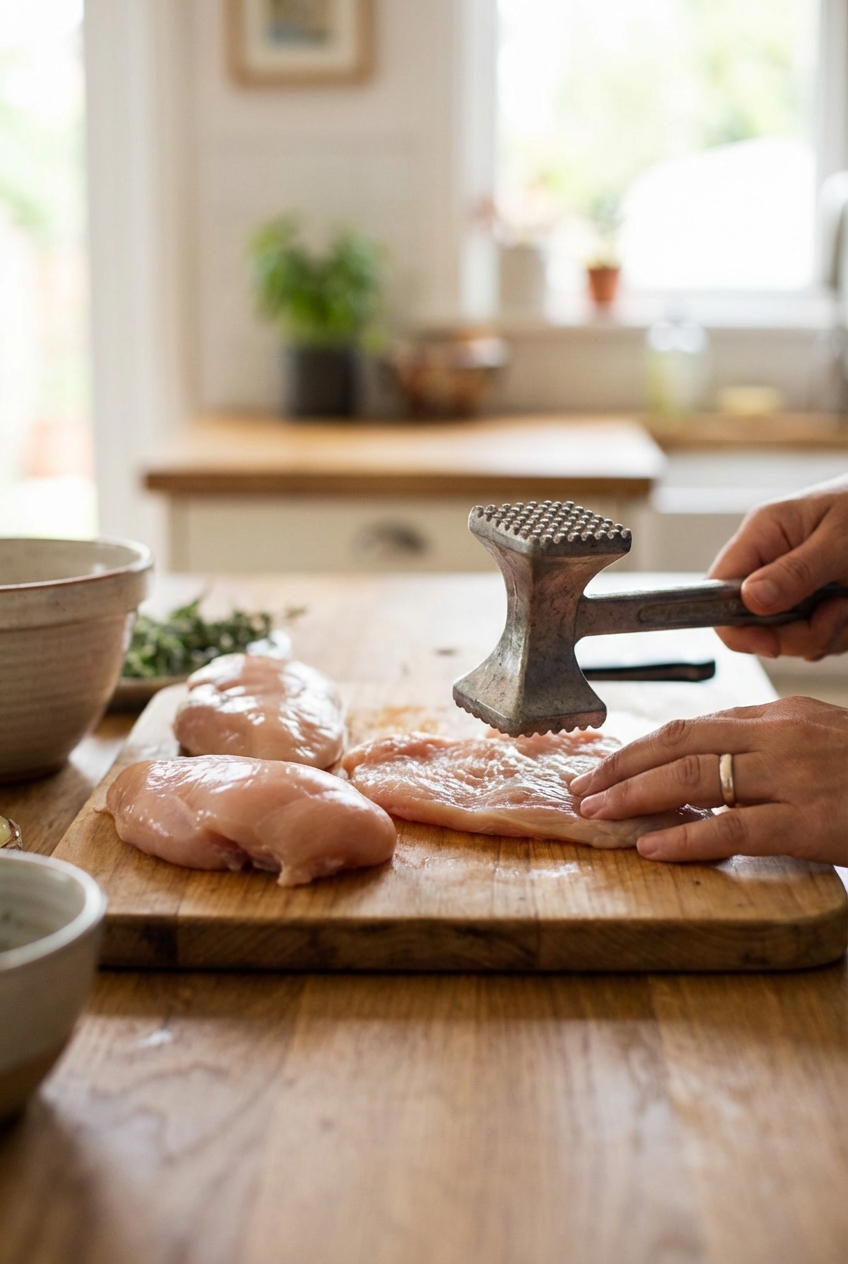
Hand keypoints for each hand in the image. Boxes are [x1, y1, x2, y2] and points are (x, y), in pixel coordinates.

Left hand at [569, 696, 847, 865]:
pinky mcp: (809, 821)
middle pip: (679, 744)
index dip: (638, 747)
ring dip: (635, 796)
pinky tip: (650, 846)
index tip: (603, 766)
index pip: (692, 726)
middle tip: (581, 788)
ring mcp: (794, 777)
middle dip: (621, 766)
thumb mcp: (819, 740)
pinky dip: (684, 835)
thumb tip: (706, 763)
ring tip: (597, 812)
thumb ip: (766, 746)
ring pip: (694, 777)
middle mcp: (780, 737)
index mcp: (779, 715)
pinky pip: (732, 826)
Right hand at [708, 476, 847, 659]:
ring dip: (825, 633)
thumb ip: (795, 571)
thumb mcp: (837, 541)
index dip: (734, 625)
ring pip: (788, 637)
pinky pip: (814, 639)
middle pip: (754, 624)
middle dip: (798, 633)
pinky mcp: (811, 604)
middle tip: (836, 613)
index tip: (770, 644)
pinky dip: (836, 633)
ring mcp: (790, 586)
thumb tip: (750, 599)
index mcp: (762, 534)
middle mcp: (769, 562)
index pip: (717, 589)